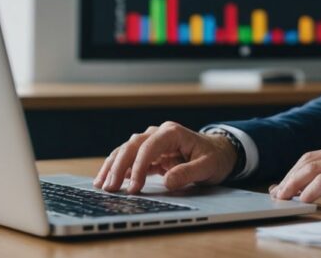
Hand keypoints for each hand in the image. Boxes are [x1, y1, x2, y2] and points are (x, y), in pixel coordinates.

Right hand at [92, 121, 237, 193]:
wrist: (218, 152)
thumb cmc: (214, 157)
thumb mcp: (208, 166)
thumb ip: (188, 172)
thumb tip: (168, 181)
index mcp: (173, 132)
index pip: (149, 146)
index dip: (138, 166)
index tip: (134, 187)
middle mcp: (159, 133)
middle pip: (132, 145)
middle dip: (119, 167)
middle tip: (110, 188)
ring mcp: (152, 141)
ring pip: (126, 150)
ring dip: (113, 167)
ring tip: (102, 186)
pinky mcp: (150, 153)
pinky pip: (130, 159)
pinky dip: (118, 169)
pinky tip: (107, 179)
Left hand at [269, 139, 320, 209]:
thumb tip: (320, 188)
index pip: (311, 158)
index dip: (294, 172)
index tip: (282, 186)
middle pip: (306, 161)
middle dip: (288, 178)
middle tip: (277, 194)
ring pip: (311, 169)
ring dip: (293, 184)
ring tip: (283, 198)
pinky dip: (310, 189)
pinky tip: (304, 199)